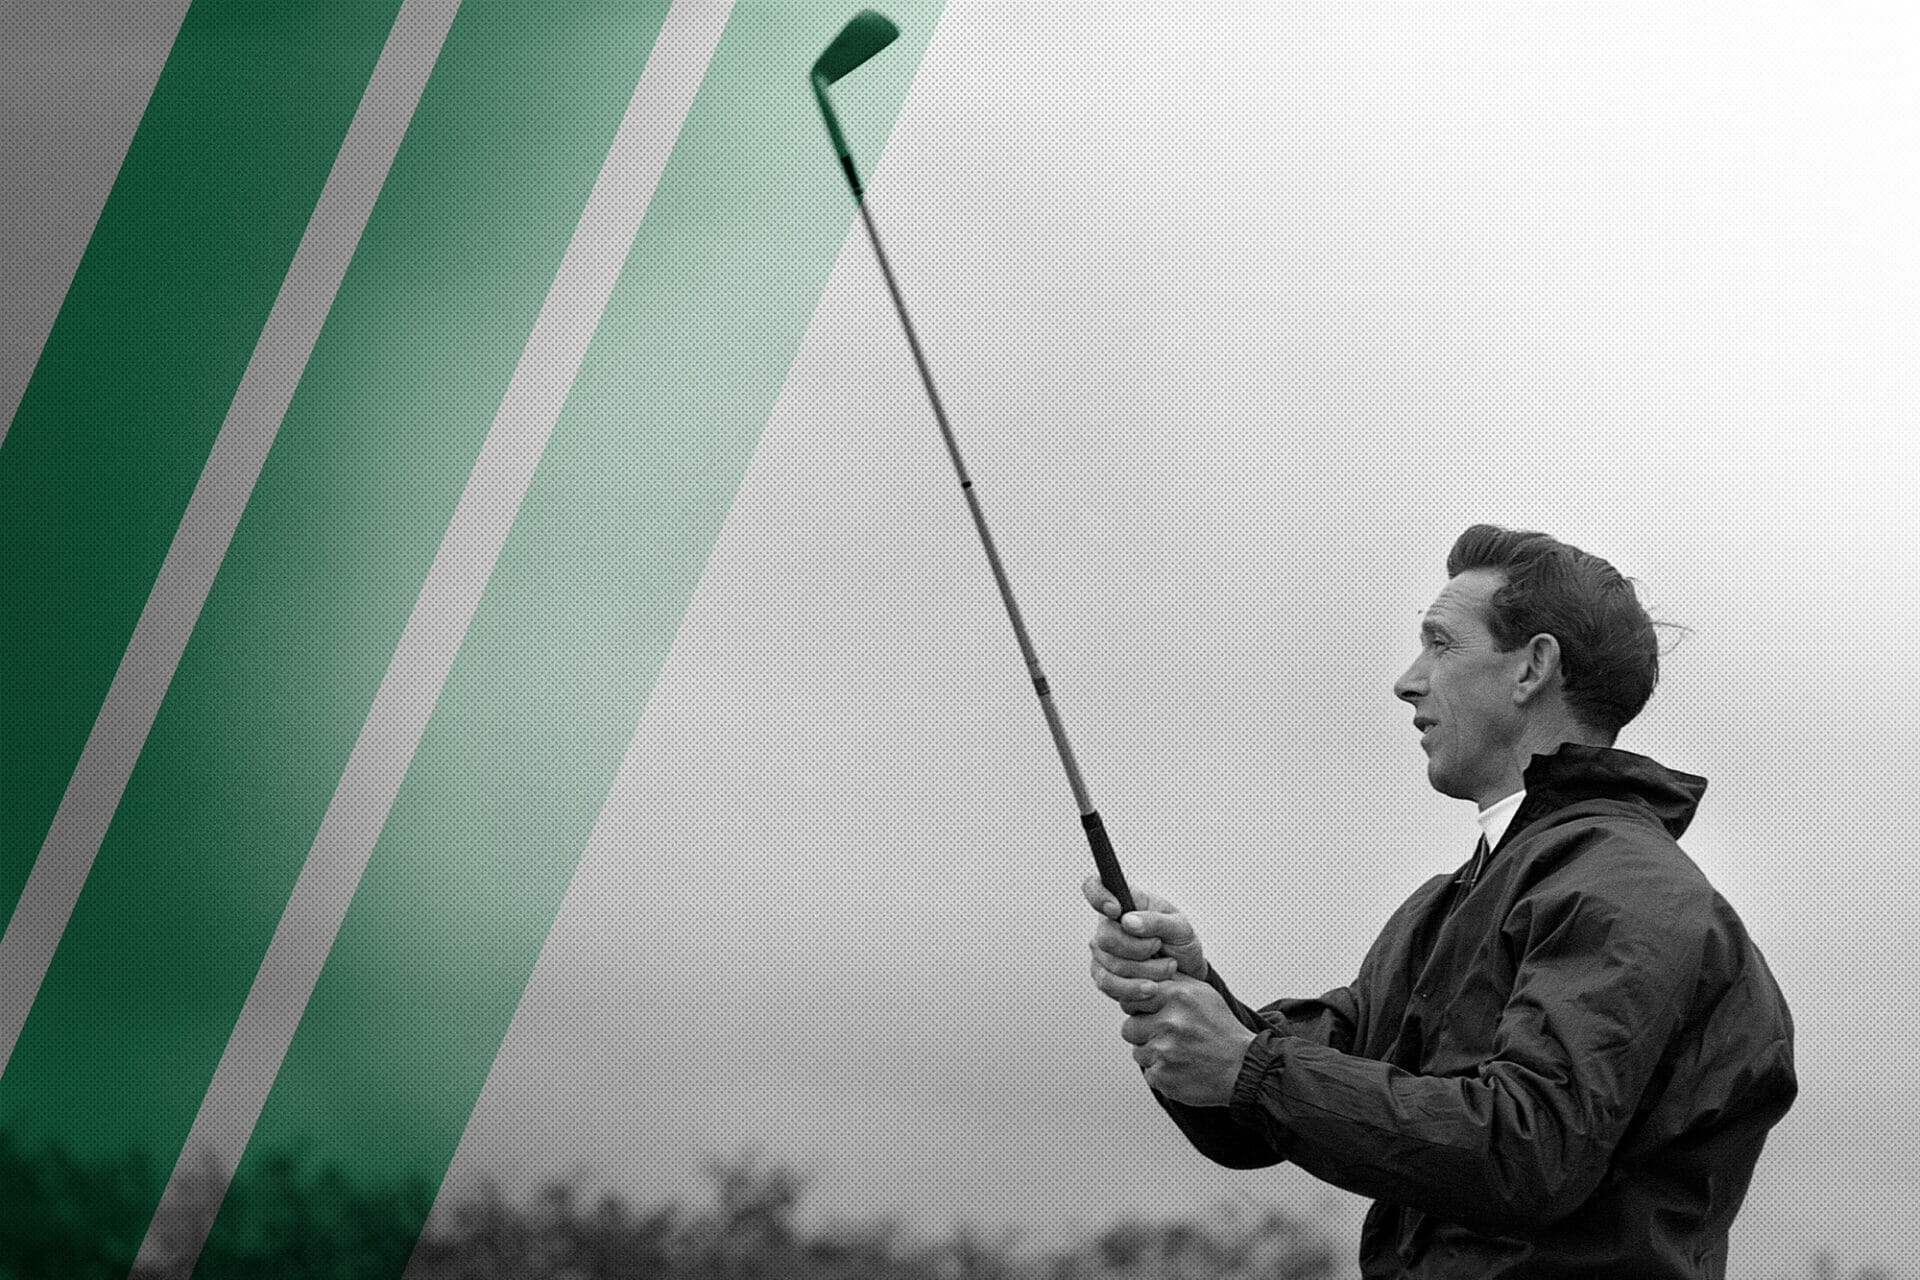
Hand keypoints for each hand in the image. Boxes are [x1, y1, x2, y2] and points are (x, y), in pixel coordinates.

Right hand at [1084, 877, 1207, 1017]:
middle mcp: (1108, 924)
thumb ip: (1156, 921)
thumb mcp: (1181, 927)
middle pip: (1105, 937)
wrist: (1186, 973)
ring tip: (1166, 968)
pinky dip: (1134, 988)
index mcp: (1125, 901)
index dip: (1098, 896)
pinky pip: (1109, 984)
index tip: (1117, 910)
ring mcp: (1102, 951)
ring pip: (1110, 965)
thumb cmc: (1181, 943)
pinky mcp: (1103, 975)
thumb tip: (1127, 921)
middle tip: (1159, 947)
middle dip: (1138, 949)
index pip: (1094, 886)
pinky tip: (1151, 988)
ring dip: (1144, 971)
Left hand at [1120, 973, 1257, 1106]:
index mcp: (1176, 996)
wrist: (1243, 1066)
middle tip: (1169, 1037)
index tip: (1151, 1015)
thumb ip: (1171, 980)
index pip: (1130, 1000)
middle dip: (1144, 1033)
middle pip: (1129, 1028)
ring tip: (1179, 1052)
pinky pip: (1149, 1072)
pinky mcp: (1163, 1077)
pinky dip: (1162, 1072)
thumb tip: (1143, 970)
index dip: (1139, 1010)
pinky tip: (1182, 1066)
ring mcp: (1164, 1051)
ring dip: (1154, 1054)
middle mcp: (1168, 1022)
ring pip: (1138, 1052)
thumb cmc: (1220, 1027)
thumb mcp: (1201, 992)